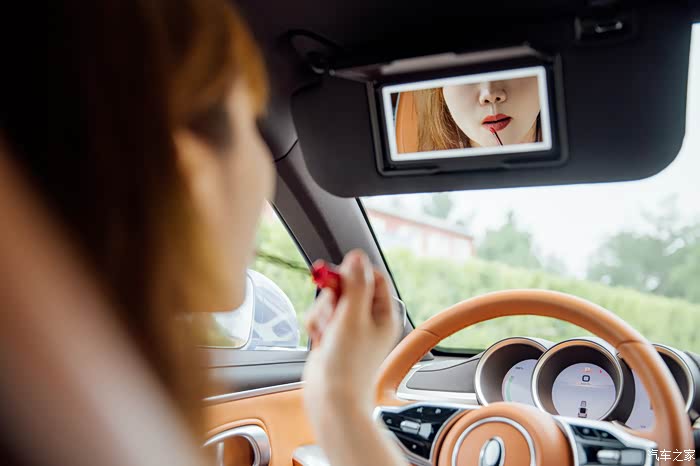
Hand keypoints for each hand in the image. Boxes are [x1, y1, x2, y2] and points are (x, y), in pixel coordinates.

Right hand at [303, 250, 400, 416]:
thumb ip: (355, 284)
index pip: (373, 277)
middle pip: (348, 286)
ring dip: (323, 311)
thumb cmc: (348, 364)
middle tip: (332, 308)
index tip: (339, 276)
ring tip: (326, 330)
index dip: (354, 273)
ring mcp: (349, 328)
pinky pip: (320, 317)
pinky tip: (318, 339)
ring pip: (330, 301)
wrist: (331, 399)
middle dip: (334, 295)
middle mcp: (368, 319)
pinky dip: (316, 324)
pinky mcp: (331, 337)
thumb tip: (357, 256)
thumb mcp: (353, 317)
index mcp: (384, 313)